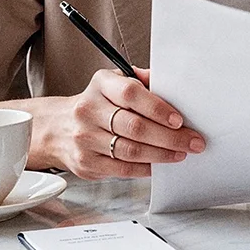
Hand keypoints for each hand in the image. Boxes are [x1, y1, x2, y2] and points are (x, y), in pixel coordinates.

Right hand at [29, 67, 205, 178]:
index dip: (158, 108)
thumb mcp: (113, 82)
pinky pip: (121, 168)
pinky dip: (144, 168)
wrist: (57, 127)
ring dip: (161, 154)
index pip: (131, 94)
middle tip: (192, 141)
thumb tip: (173, 84)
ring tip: (180, 153)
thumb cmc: (96, 103)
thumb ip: (142, 81)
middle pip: (135, 127)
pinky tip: (158, 164)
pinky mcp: (85, 162)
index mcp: (101, 85)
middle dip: (170, 137)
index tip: (179, 120)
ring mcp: (85, 138)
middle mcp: (89, 110)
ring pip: (130, 150)